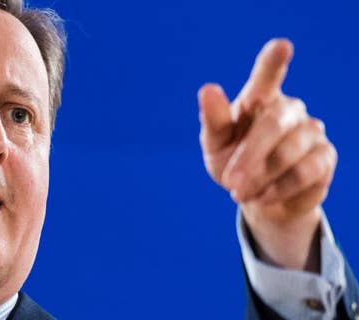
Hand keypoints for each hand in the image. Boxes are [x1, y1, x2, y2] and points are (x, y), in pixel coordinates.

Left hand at [198, 39, 336, 271]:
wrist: (256, 197)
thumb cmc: (231, 160)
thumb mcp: (215, 144)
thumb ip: (213, 119)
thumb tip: (208, 89)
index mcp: (258, 99)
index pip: (268, 76)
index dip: (274, 62)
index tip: (282, 46)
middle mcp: (289, 109)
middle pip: (273, 124)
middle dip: (249, 157)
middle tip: (230, 182)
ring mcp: (311, 131)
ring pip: (289, 152)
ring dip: (261, 177)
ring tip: (241, 192)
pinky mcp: (325, 157)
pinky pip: (306, 172)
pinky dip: (280, 188)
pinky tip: (264, 196)